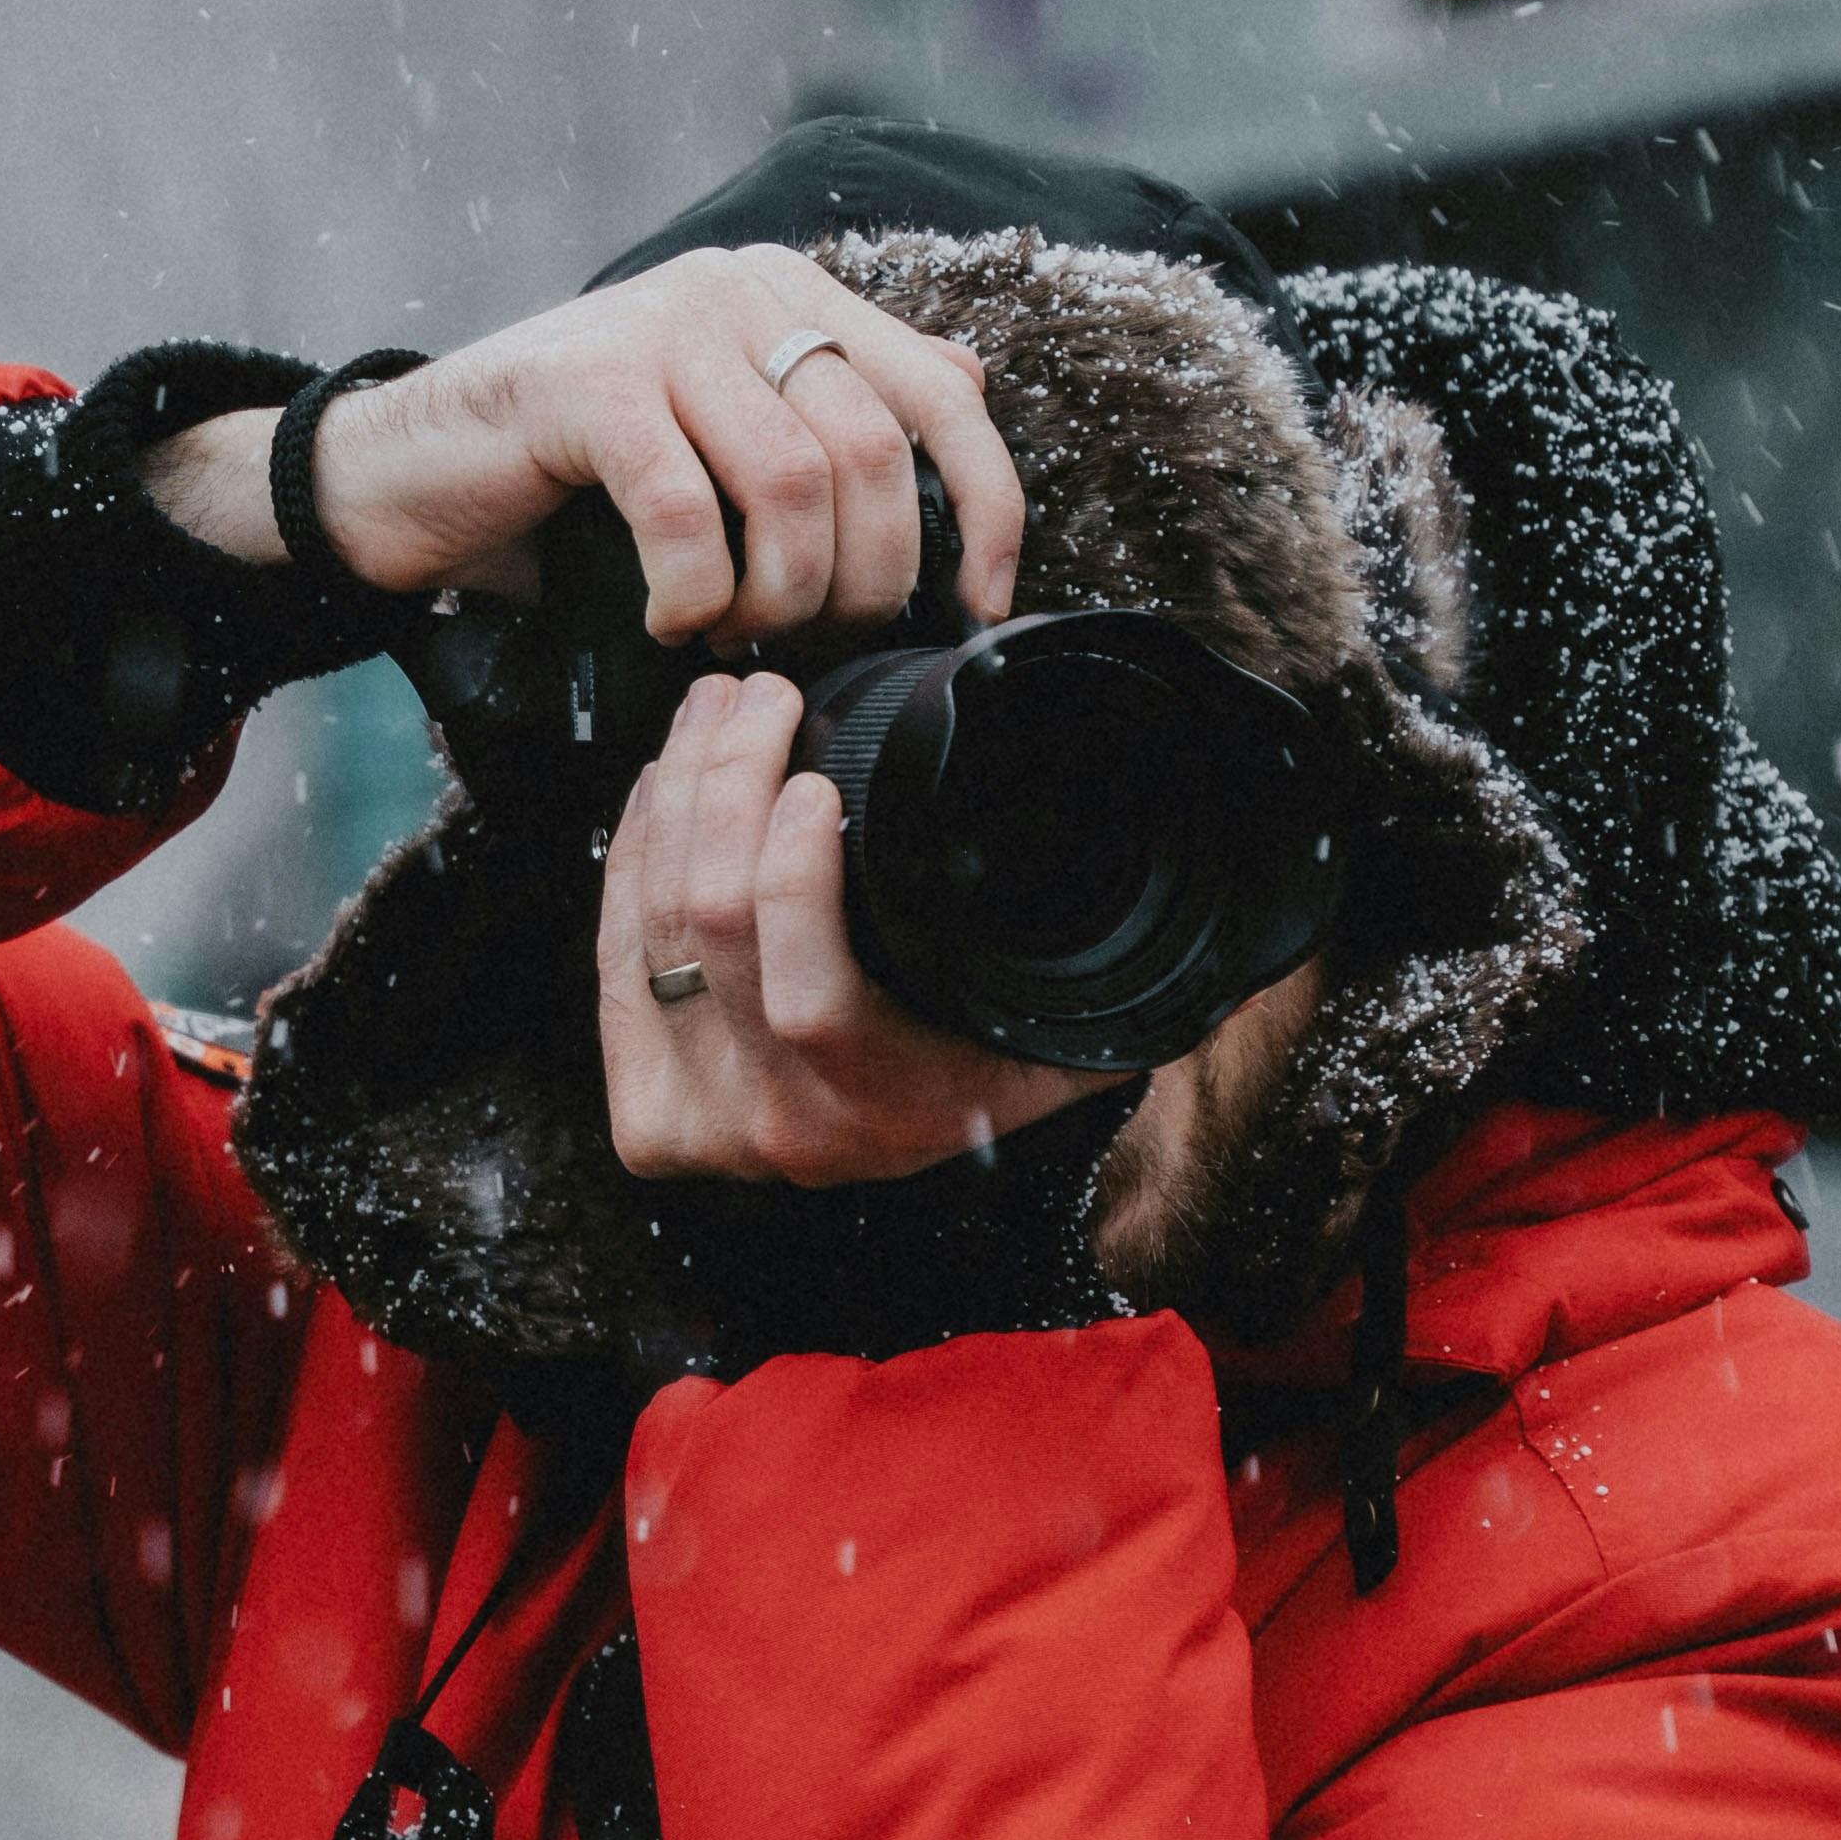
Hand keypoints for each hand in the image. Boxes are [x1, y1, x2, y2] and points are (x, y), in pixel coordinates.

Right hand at [144, 247, 1022, 638]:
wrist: (399, 473)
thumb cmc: (571, 475)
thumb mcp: (719, 428)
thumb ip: (833, 400)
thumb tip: (969, 382)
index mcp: (786, 295)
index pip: (941, 389)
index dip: (987, 504)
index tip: (976, 603)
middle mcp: (734, 289)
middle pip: (874, 449)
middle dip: (866, 578)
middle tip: (815, 639)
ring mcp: (658, 327)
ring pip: (794, 482)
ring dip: (780, 595)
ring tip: (736, 633)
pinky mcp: (584, 383)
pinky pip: (686, 510)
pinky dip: (694, 592)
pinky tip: (672, 622)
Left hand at [594, 669, 1109, 1188]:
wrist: (911, 1143)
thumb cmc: (992, 1061)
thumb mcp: (1066, 1035)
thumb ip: (1128, 988)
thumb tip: (1224, 941)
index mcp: (883, 1112)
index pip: (811, 1004)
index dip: (793, 884)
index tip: (815, 782)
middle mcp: (779, 1133)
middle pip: (709, 939)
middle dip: (724, 785)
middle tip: (762, 696)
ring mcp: (699, 1126)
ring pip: (651, 930)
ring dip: (677, 793)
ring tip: (717, 709)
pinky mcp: (642, 1107)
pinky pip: (616, 953)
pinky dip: (635, 849)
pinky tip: (667, 777)